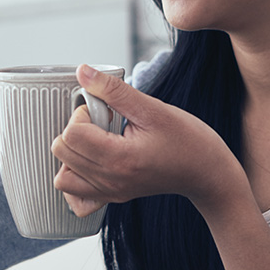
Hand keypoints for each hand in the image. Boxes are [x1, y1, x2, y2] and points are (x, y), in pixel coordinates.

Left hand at [51, 64, 244, 216]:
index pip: (71, 134)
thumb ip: (113, 90)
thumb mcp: (153, 108)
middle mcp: (110, 180)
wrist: (208, 173)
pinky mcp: (113, 197)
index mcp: (120, 158)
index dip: (82, 113)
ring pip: (62, 177)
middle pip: (61, 152)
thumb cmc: (188, 140)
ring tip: (95, 141)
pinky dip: (76, 179)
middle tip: (102, 123)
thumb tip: (83, 72)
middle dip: (75, 129)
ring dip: (71, 154)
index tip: (104, 110)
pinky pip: (76, 198)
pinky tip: (91, 162)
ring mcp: (110, 192)